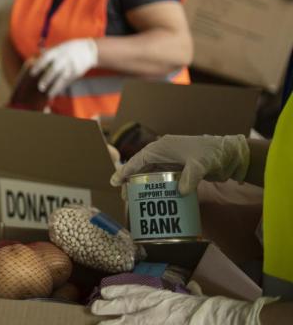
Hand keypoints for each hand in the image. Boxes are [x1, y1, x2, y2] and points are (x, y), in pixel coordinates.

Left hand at [31, 38, 97, 97]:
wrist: (88, 50)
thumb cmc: (68, 49)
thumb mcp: (59, 48)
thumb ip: (48, 54)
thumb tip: (33, 60)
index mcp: (57, 51)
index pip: (46, 58)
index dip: (38, 65)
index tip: (32, 73)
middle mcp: (64, 58)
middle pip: (55, 69)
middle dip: (47, 79)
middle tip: (40, 87)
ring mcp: (71, 66)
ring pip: (63, 78)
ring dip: (55, 87)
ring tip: (48, 94)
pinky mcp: (76, 73)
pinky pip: (68, 82)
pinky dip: (61, 88)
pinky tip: (55, 93)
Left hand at [91, 284, 274, 324]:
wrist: (219, 320)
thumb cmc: (212, 311)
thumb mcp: (200, 299)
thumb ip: (193, 292)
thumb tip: (193, 285)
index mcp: (167, 298)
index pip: (139, 291)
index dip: (120, 290)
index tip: (105, 290)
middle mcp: (159, 309)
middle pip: (130, 306)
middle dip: (111, 306)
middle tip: (94, 307)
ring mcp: (160, 321)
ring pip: (133, 322)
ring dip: (116, 323)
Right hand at [110, 134, 249, 194]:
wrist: (230, 153)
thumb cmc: (212, 154)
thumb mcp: (200, 165)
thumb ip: (190, 178)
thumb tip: (180, 192)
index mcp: (162, 148)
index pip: (138, 160)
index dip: (125, 171)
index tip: (115, 182)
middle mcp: (163, 153)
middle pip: (141, 168)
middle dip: (131, 181)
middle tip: (125, 197)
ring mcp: (171, 161)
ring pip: (151, 174)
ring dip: (143, 185)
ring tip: (136, 199)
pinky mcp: (179, 168)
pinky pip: (162, 178)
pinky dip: (156, 187)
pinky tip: (154, 197)